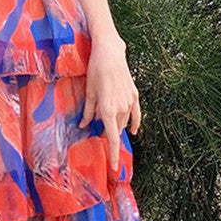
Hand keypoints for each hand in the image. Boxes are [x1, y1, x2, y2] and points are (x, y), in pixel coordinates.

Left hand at [79, 33, 140, 171]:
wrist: (111, 53)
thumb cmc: (96, 71)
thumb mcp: (88, 92)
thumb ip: (88, 111)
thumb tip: (84, 125)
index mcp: (108, 110)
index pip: (113, 138)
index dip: (113, 154)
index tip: (114, 166)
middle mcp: (121, 108)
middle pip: (116, 129)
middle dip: (109, 135)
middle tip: (99, 137)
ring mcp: (130, 102)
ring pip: (123, 121)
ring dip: (116, 125)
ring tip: (107, 124)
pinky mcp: (134, 95)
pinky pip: (136, 114)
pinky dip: (134, 123)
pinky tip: (134, 130)